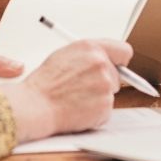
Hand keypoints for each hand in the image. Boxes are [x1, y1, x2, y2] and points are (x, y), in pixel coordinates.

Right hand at [0, 39, 130, 142]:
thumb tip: (103, 58)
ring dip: (98, 97)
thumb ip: (88, 55)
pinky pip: (106, 110)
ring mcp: (105, 86)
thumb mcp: (64, 55)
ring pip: (111, 93)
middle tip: (85, 87)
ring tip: (76, 98)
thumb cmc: (45, 83)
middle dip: (105, 81)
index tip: (117, 66)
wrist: (37, 105)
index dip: (120, 60)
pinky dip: (95, 112)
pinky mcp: (105, 106)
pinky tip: (78, 109)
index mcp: (91, 48)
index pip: (123, 50)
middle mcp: (101, 64)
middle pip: (119, 75)